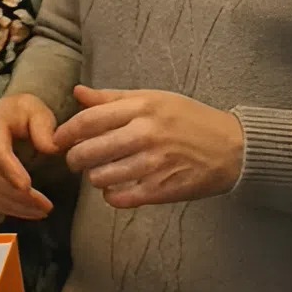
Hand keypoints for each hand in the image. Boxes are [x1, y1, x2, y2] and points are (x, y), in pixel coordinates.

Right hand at [0, 94, 58, 219]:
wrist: (9, 114)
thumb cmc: (25, 113)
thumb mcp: (38, 111)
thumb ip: (44, 127)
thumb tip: (50, 149)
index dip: (12, 173)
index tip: (30, 188)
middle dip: (19, 196)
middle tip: (46, 206)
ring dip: (15, 206)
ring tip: (41, 212)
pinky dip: (8, 209)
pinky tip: (29, 212)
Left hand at [54, 86, 244, 208]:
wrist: (232, 147)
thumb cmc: (189, 119)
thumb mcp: (153, 99)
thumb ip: (112, 98)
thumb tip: (77, 93)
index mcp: (142, 108)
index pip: (88, 120)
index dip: (66, 132)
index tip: (58, 140)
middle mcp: (146, 133)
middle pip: (89, 151)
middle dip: (74, 159)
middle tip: (75, 160)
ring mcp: (154, 163)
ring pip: (101, 177)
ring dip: (94, 178)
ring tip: (99, 173)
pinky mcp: (163, 188)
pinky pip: (122, 198)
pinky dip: (111, 197)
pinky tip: (114, 190)